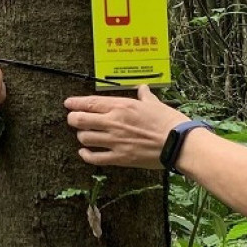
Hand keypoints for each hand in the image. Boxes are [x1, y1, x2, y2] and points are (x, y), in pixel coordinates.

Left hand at [64, 85, 187, 168]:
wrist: (178, 143)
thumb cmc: (169, 121)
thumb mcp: (155, 103)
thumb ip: (145, 96)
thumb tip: (143, 88)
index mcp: (122, 106)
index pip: (91, 103)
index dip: (75, 103)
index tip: (68, 103)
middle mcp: (114, 122)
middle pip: (80, 120)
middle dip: (73, 119)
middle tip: (73, 120)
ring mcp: (115, 141)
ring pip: (84, 138)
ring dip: (81, 137)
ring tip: (84, 136)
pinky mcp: (119, 157)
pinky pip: (94, 158)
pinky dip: (86, 155)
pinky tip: (85, 152)